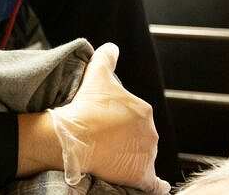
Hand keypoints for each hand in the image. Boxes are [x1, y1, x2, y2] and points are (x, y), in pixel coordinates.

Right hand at [49, 43, 169, 194]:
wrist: (73, 137)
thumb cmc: (85, 106)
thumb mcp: (96, 74)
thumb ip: (106, 57)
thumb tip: (112, 47)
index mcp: (143, 110)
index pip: (135, 115)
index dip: (119, 118)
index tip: (104, 121)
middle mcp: (150, 132)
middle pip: (139, 135)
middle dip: (126, 137)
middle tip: (105, 138)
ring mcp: (146, 155)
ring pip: (143, 155)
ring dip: (132, 156)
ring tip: (112, 156)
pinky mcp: (140, 175)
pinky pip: (153, 183)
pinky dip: (155, 185)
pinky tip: (155, 185)